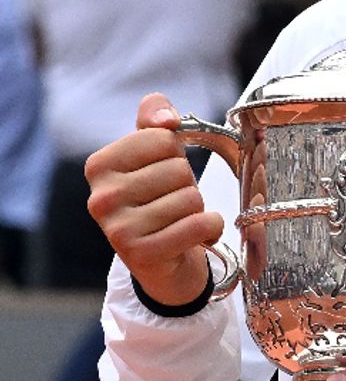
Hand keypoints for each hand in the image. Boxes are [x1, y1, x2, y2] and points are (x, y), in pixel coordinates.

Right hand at [85, 93, 222, 306]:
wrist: (162, 263)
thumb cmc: (157, 201)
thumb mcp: (151, 155)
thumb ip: (153, 120)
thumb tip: (165, 117)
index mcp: (99, 166)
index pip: (162, 138)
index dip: (175, 155)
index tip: (162, 175)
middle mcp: (101, 197)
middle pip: (178, 169)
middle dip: (186, 185)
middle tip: (172, 203)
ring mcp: (118, 229)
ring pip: (191, 198)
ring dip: (197, 209)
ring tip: (179, 221)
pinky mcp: (142, 254)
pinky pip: (198, 225)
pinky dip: (211, 228)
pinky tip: (198, 236)